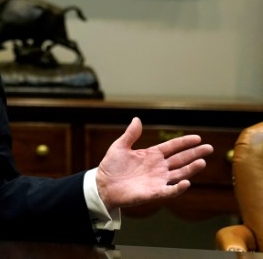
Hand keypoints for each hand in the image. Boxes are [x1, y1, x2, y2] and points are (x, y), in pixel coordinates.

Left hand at [96, 117, 212, 210]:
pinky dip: (178, 188)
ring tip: (202, 162)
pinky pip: (169, 190)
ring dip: (191, 169)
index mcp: (151, 155)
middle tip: (209, 148)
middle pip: (180, 159)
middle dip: (194, 154)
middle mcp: (158, 167)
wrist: (103, 185)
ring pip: (179, 173)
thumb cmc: (111, 167)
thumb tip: (137, 119)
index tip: (198, 138)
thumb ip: (130, 134)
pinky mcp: (154, 192)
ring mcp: (158, 180)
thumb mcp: (120, 147)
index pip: (172, 147)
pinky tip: (186, 182)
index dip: (184, 142)